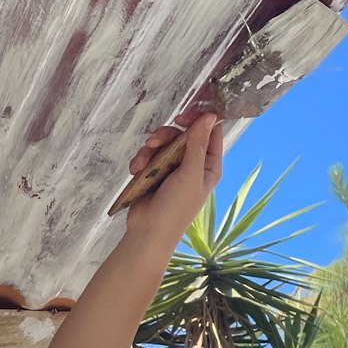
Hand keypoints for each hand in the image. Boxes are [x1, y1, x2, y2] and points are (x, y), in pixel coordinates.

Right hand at [122, 113, 222, 243]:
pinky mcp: (154, 174)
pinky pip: (149, 156)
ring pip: (163, 145)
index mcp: (208, 166)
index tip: (183, 116)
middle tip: (155, 139)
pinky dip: (141, 160)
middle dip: (166, 136)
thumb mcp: (190, 174)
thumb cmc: (175, 207)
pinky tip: (136, 170)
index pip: (210, 133)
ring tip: (142, 162)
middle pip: (182, 135)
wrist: (148, 232)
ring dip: (150, 150)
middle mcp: (192, 165)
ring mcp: (172, 169)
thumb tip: (211, 115)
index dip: (199, 120)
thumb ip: (197, 144)